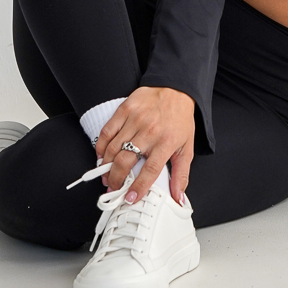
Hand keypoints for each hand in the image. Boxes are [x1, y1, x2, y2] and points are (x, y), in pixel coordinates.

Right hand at [95, 87, 195, 205]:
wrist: (175, 89)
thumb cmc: (180, 119)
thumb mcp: (186, 148)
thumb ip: (182, 175)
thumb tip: (179, 198)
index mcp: (166, 142)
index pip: (149, 171)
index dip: (138, 187)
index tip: (130, 198)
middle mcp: (149, 131)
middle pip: (125, 161)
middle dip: (116, 180)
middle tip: (114, 189)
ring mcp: (135, 120)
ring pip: (113, 149)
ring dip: (106, 167)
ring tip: (106, 176)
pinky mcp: (124, 110)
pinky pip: (107, 132)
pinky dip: (100, 147)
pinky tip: (101, 156)